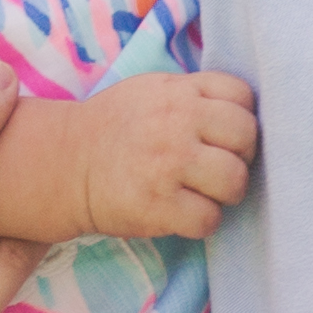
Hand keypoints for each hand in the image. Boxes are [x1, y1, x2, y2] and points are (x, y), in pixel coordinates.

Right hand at [60, 67, 257, 243]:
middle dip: (239, 157)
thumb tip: (242, 112)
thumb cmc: (116, 127)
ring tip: (202, 193)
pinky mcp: (158, 205)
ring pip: (235, 181)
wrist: (65, 163)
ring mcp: (167, 164)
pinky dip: (201, 222)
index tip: (223, 135)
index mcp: (178, 91)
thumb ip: (195, 93)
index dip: (240, 119)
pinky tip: (183, 213)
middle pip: (246, 138)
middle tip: (217, 168)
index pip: (243, 97)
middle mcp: (176, 122)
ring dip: (224, 193)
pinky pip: (209, 219)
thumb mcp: (152, 90)